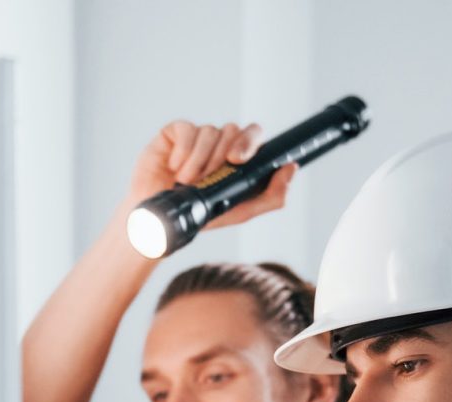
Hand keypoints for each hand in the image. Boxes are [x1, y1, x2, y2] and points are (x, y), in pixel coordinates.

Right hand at [128, 120, 296, 229]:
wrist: (160, 221)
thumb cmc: (200, 215)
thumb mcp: (240, 212)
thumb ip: (271, 196)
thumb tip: (291, 168)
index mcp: (237, 158)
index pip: (253, 135)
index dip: (249, 142)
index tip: (237, 160)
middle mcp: (219, 143)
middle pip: (232, 130)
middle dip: (221, 155)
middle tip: (208, 177)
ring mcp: (197, 136)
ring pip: (208, 132)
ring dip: (199, 161)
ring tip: (187, 182)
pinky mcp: (174, 133)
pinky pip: (186, 130)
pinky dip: (182, 153)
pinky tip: (174, 169)